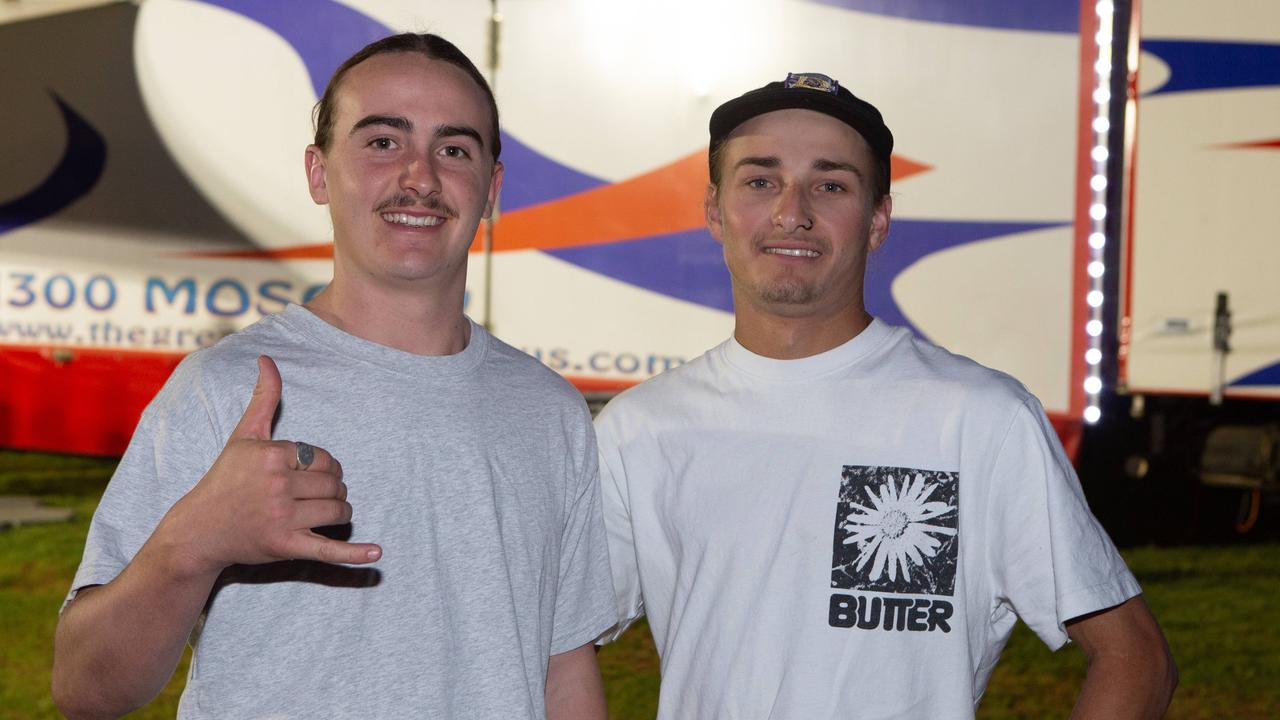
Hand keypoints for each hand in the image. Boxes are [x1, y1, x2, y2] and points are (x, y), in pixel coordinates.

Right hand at [169, 356, 381, 573]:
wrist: (198, 530)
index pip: (324, 458)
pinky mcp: (285, 547)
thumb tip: (267, 358)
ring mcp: (282, 518)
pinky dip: (355, 554)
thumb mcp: (243, 436)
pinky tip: (376, 554)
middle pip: (335, 484)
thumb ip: (264, 399)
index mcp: (272, 456)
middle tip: (315, 494)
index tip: (306, 474)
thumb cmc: (224, 480)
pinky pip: (328, 550)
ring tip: (323, 511)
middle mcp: (278, 485)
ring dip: (341, 511)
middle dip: (334, 488)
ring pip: (339, 510)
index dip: (323, 467)